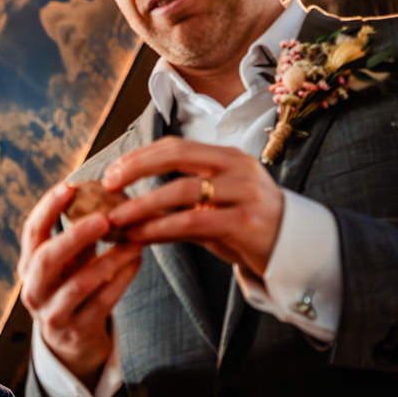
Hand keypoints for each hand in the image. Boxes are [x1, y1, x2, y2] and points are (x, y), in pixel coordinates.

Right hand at [18, 182, 145, 383]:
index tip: (68, 186)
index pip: (31, 232)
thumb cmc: (72, 288)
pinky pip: (102, 302)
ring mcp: (53, 314)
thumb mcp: (68, 263)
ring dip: (109, 260)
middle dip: (75, 236)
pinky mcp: (77, 331)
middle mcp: (34, 290)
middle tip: (104, 218)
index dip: (47, 208)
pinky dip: (121, 280)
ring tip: (134, 241)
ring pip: (79, 284)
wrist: (72, 342)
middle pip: (47, 258)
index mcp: (28, 265)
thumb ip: (79, 236)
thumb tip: (106, 194)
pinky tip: (136, 262)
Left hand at [100, 138, 285, 276]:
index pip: (177, 146)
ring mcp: (244, 192)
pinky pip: (194, 221)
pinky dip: (161, 228)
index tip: (111, 173)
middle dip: (137, 168)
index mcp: (227, 156)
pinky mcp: (246, 222)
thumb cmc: (244, 226)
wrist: (290, 250)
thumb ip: (177, 202)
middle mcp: (237, 167)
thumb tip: (126, 204)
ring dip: (143, 205)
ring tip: (116, 220)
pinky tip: (141, 236)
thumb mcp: (212, 207)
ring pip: (182, 191)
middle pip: (178, 155)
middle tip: (107, 187)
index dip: (140, 157)